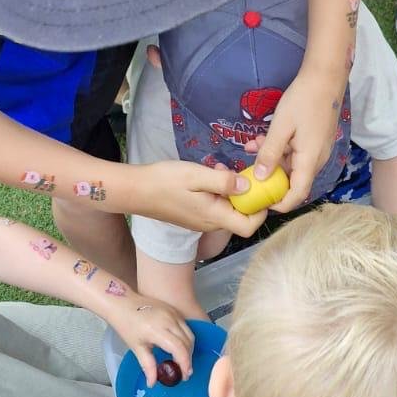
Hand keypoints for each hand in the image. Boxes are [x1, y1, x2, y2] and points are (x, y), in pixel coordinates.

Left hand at [105, 291, 194, 385]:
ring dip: (189, 348)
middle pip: (188, 342)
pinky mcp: (173, 310)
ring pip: (189, 334)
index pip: (179, 348)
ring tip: (182, 361)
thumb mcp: (136, 347)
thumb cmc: (126, 325)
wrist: (122, 303)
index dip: (185, 363)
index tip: (184, 376)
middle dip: (188, 358)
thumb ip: (148, 366)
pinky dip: (186, 339)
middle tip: (184, 372)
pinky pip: (186, 326)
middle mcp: (169, 320)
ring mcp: (173, 313)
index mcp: (158, 330)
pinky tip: (179, 347)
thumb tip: (152, 383)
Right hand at [133, 160, 262, 238]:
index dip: (261, 210)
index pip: (250, 226)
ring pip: (228, 209)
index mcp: (215, 217)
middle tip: (241, 172)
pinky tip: (210, 175)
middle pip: (242, 217)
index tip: (260, 188)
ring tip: (222, 170)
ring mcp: (202, 221)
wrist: (135, 191)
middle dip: (247, 195)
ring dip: (232, 191)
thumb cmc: (165, 181)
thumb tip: (249, 186)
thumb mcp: (197, 175)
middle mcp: (211, 223)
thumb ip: (224, 181)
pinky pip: (216, 206)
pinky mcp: (195, 215)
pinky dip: (219, 192)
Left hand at [254, 70, 341, 210]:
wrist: (325, 77)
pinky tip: (262, 139)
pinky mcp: (314, 140)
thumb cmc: (303, 100)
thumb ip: (269, 153)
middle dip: (269, 178)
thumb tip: (259, 177)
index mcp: (309, 160)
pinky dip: (279, 149)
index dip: (280, 204)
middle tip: (248, 172)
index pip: (297, 194)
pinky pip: (295, 152)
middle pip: (293, 180)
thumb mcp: (281, 127)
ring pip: (291, 164)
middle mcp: (316, 160)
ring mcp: (316, 149)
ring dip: (271, 159)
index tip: (261, 203)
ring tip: (251, 147)